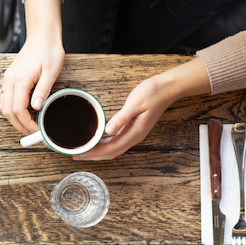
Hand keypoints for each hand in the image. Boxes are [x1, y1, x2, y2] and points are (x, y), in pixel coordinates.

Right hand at [0, 0, 64, 133]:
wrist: (42, 36)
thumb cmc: (49, 51)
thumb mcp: (51, 71)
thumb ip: (43, 90)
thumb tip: (36, 107)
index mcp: (20, 80)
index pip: (18, 109)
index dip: (27, 123)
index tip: (37, 129)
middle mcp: (10, 80)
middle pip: (7, 111)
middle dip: (18, 124)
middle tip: (32, 132)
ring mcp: (8, 79)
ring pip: (4, 106)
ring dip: (15, 118)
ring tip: (29, 124)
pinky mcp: (10, 78)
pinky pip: (6, 98)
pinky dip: (13, 109)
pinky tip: (25, 112)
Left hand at [73, 57, 210, 160]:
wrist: (167, 88)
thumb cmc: (152, 93)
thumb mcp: (135, 104)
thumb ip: (121, 118)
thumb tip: (108, 131)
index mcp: (134, 133)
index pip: (111, 148)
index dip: (95, 153)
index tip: (81, 154)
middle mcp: (135, 136)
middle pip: (112, 153)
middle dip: (94, 156)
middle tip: (78, 155)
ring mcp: (135, 133)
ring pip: (115, 148)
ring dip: (100, 152)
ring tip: (85, 151)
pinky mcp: (134, 128)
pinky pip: (118, 141)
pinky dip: (106, 144)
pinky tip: (99, 141)